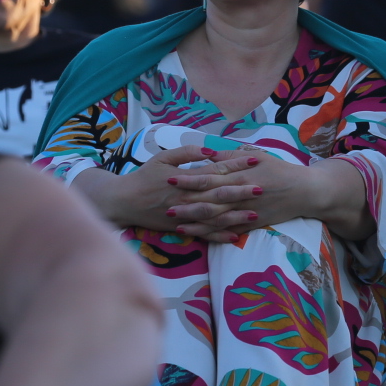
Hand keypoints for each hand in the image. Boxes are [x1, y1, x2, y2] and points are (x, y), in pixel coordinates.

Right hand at [83, 144, 255, 231]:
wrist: (124, 201)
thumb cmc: (144, 176)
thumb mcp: (162, 157)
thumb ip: (186, 152)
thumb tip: (209, 149)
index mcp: (185, 178)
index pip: (215, 170)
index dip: (235, 165)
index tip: (254, 159)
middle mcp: (187, 197)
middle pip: (218, 194)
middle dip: (241, 191)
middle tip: (262, 187)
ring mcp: (185, 214)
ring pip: (214, 216)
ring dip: (235, 215)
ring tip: (255, 213)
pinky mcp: (181, 227)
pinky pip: (203, 233)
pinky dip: (219, 236)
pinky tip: (235, 236)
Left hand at [169, 146, 341, 241]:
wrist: (304, 192)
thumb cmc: (279, 170)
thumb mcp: (257, 156)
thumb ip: (231, 156)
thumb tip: (208, 154)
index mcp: (241, 175)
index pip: (210, 178)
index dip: (190, 180)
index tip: (171, 179)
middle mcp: (242, 195)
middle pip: (210, 201)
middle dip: (187, 204)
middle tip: (166, 206)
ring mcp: (247, 212)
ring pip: (218, 219)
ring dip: (197, 223)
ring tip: (177, 225)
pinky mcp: (253, 225)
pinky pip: (230, 231)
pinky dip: (215, 235)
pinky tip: (200, 235)